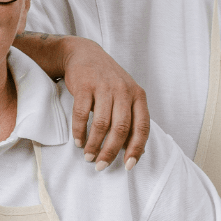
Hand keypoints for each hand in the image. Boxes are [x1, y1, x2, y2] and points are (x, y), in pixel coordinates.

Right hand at [61, 38, 149, 169]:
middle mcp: (123, 91)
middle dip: (110, 151)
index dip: (136, 149)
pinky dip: (79, 131)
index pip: (142, 127)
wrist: (84, 54)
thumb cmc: (108, 81)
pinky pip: (82, 114)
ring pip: (101, 123)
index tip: (128, 166)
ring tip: (88, 156)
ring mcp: (104, 87)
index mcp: (138, 95)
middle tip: (101, 165)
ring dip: (94, 144)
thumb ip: (132, 119)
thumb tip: (137, 151)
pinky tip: (78, 141)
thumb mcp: (126, 95)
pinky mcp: (85, 86)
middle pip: (121, 128)